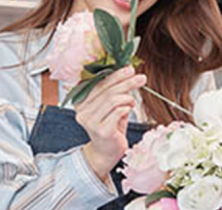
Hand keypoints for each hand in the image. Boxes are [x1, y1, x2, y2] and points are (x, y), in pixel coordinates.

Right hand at [75, 66, 146, 181]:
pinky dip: (126, 107)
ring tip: (133, 101)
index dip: (114, 74)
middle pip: (106, 90)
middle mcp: (82, 110)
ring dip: (128, 96)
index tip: (129, 69)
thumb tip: (128, 71)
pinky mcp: (101, 130)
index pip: (98, 82)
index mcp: (80, 101)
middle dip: (126, 82)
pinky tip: (129, 109)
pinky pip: (117, 112)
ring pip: (112, 100)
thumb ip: (115, 90)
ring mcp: (90, 121)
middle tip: (140, 78)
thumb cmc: (110, 126)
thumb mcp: (111, 106)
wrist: (106, 152)